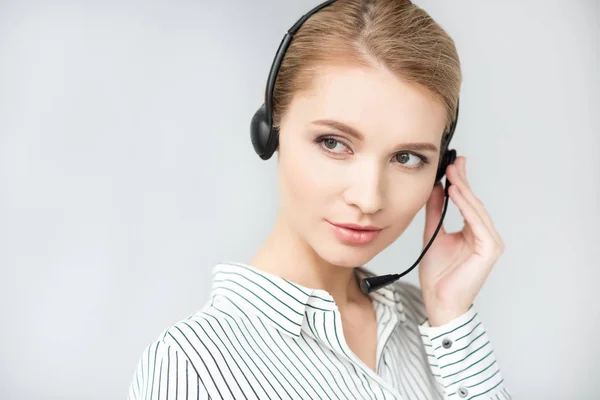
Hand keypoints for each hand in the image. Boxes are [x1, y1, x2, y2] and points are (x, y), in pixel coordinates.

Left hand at [419, 156, 504, 325]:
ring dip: (463, 190)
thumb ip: (436, 212)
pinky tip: (456, 193)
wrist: (439, 300)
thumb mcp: (433, 234)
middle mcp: (484, 235)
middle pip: (473, 202)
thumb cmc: (438, 275)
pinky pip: (477, 222)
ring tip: (451, 174)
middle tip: (452, 162)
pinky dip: (466, 206)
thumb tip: (436, 188)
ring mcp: (490, 242)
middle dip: (462, 180)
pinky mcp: (489, 249)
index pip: (467, 202)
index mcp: (473, 232)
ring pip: (476, 209)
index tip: (452, 164)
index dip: (461, 182)